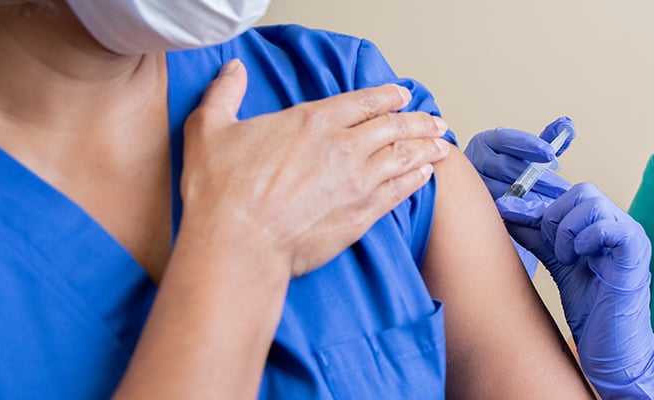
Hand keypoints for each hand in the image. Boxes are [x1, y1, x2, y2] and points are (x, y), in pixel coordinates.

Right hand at [179, 59, 450, 276]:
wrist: (238, 246)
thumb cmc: (220, 193)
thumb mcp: (210, 129)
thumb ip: (225, 94)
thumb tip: (233, 69)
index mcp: (312, 121)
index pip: (363, 101)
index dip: (387, 96)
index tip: (403, 95)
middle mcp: (343, 147)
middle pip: (393, 127)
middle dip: (418, 121)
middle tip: (435, 121)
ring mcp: (358, 182)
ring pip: (403, 157)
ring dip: (427, 148)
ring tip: (443, 144)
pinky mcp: (363, 215)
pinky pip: (400, 191)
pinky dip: (416, 179)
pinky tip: (426, 175)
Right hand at [464, 117, 574, 275]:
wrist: (486, 194)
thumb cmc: (511, 169)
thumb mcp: (529, 152)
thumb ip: (548, 139)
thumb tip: (567, 125)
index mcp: (487, 141)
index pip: (507, 139)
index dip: (529, 145)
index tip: (550, 153)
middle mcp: (476, 160)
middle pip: (507, 167)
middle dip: (538, 178)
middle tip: (562, 188)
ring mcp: (473, 184)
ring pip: (502, 190)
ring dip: (531, 198)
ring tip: (554, 204)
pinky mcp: (476, 207)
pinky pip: (498, 210)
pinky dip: (520, 213)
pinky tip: (538, 217)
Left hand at [497, 184, 653, 398]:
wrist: (613, 349)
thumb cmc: (592, 311)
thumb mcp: (558, 265)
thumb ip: (539, 238)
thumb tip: (509, 213)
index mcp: (605, 226)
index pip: (572, 195)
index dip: (540, 206)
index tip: (511, 216)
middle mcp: (621, 225)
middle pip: (583, 191)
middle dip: (555, 217)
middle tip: (553, 250)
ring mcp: (631, 237)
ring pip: (593, 203)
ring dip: (567, 230)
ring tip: (566, 260)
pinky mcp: (635, 253)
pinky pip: (608, 227)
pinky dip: (585, 239)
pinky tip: (579, 260)